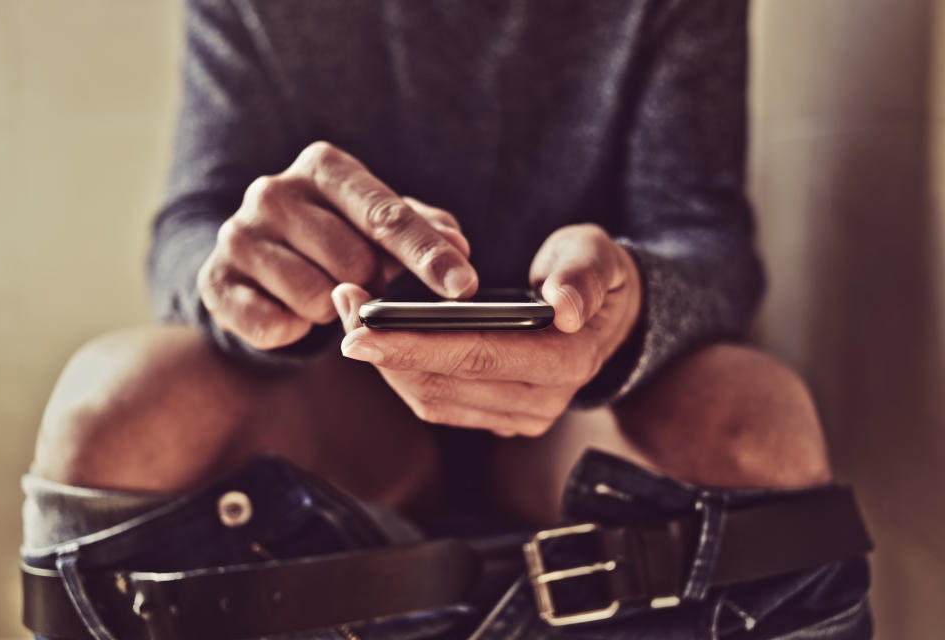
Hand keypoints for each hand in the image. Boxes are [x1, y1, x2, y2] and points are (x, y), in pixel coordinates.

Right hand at [197, 141, 477, 349]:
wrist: (256, 265)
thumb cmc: (337, 238)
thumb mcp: (381, 225)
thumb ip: (424, 230)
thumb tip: (458, 245)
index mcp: (323, 167)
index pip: (385, 214)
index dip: (428, 254)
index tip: (464, 287)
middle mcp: (273, 191)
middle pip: (355, 262)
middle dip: (373, 285)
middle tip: (365, 283)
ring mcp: (237, 235)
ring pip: (318, 299)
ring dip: (332, 310)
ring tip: (322, 293)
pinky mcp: (214, 282)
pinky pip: (276, 327)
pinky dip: (294, 329)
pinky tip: (290, 311)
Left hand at [332, 223, 642, 436]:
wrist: (608, 315)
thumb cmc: (594, 274)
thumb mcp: (597, 257)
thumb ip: (583, 277)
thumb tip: (563, 309)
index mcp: (567, 360)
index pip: (479, 356)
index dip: (415, 344)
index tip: (361, 328)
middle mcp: (542, 400)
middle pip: (444, 384)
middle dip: (386, 350)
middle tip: (343, 308)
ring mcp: (520, 415)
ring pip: (433, 400)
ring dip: (387, 362)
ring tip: (351, 314)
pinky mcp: (499, 416)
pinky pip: (438, 403)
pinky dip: (404, 373)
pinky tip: (379, 339)